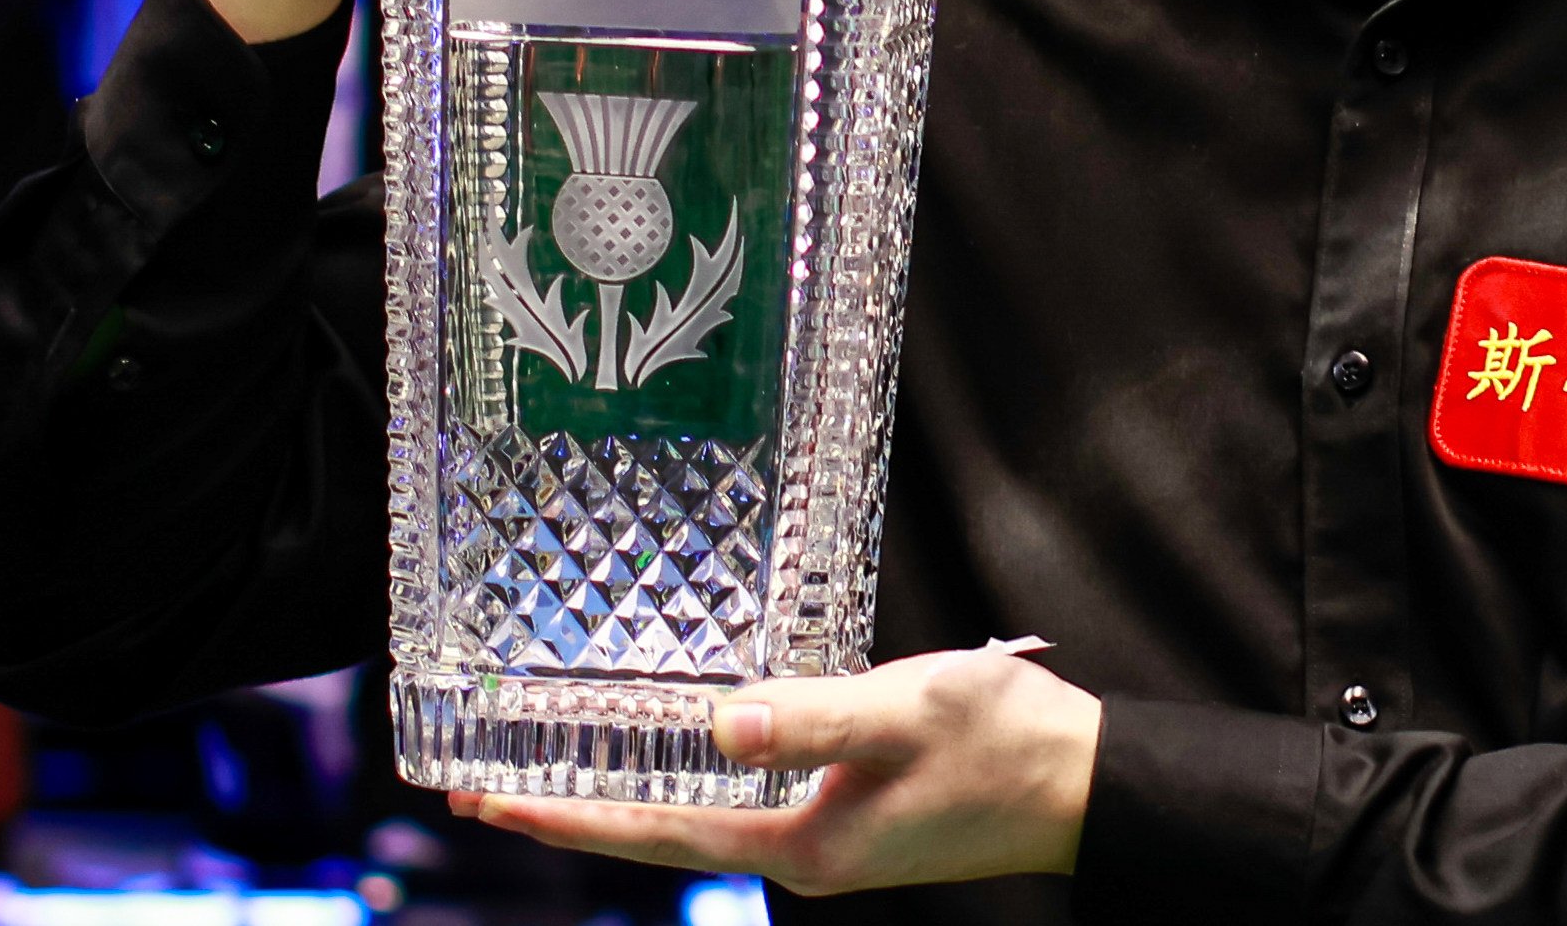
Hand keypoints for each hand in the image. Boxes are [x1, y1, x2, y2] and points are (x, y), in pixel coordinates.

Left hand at [449, 649, 1100, 891]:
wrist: (1085, 782)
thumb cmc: (1002, 743)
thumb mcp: (902, 711)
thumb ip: (809, 716)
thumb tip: (715, 724)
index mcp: (802, 846)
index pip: (655, 834)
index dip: (564, 818)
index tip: (482, 805)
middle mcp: (804, 854)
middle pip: (663, 834)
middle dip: (575, 809)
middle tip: (484, 786)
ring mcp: (830, 839)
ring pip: (703, 816)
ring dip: (631, 790)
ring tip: (560, 762)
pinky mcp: (854, 815)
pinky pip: (750, 798)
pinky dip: (696, 774)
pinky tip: (682, 743)